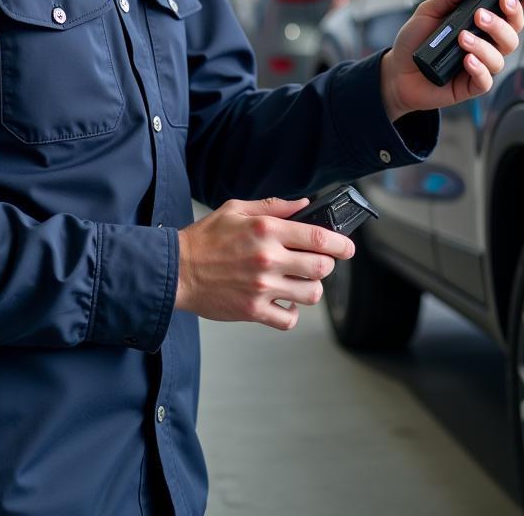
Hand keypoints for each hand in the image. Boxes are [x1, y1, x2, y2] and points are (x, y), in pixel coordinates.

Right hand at [175, 196, 354, 330]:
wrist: (176, 269)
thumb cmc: (204, 239)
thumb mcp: (237, 209)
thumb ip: (274, 206)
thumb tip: (304, 205)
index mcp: (266, 230)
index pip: (318, 237)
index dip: (341, 243)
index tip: (347, 247)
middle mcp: (268, 259)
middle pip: (321, 268)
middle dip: (327, 265)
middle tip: (319, 263)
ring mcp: (262, 287)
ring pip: (310, 294)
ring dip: (311, 288)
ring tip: (299, 282)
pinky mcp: (253, 310)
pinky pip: (289, 318)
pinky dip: (292, 312)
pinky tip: (284, 300)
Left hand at [379, 0, 523, 120]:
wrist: (397, 71)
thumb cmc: (415, 41)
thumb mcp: (427, 12)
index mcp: (479, 23)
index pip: (510, 11)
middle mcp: (486, 43)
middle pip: (512, 33)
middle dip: (503, 21)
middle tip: (482, 15)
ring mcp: (481, 65)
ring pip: (501, 55)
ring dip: (485, 44)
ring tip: (463, 38)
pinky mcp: (471, 85)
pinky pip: (486, 80)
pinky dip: (479, 69)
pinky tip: (467, 61)